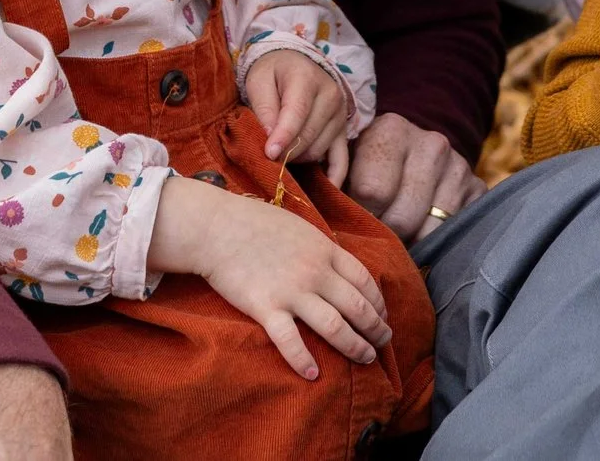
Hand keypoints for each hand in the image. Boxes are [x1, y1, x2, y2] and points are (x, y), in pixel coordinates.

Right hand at [149, 174, 390, 379]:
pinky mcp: (266, 307)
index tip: (383, 316)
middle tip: (382, 344)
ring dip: (355, 346)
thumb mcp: (300, 228)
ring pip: (335, 327)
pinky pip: (291, 341)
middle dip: (376, 329)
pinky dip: (304, 361)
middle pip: (357, 307)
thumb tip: (338, 267)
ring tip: (365, 358)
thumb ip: (321, 249)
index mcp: (325, 250)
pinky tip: (314, 375)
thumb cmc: (255, 224)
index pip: (365, 281)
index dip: (379, 303)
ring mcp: (291, 291)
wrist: (216, 227)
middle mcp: (315, 272)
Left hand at [245, 50, 350, 181]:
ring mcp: (340, 115)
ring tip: (281, 153)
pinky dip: (335, 176)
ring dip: (298, 158)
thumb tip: (270, 137)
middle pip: (308, 135)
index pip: (297, 113)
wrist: (294, 64)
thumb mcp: (259, 80)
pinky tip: (325, 189)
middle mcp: (331, 96)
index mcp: (307, 79)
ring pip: (319, 150)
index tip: (268, 154)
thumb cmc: (273, 73)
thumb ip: (263, 106)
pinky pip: (342, 159)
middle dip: (285, 151)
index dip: (282, 136)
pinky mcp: (343, 131)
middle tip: (266, 156)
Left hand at [343, 112, 485, 244]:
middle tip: (375, 231)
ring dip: (409, 241)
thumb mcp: (348, 163)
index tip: (352, 216)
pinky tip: (420, 230)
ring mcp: (459, 166)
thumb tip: (325, 227)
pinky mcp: (478, 189)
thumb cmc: (369, 165)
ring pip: (428, 232)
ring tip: (396, 232)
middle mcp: (432, 143)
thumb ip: (334, 186)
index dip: (359, 214)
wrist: (416, 150)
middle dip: (384, 233)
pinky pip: (451, 235)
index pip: (372, 192)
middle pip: (401, 217)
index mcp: (392, 129)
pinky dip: (433, 242)